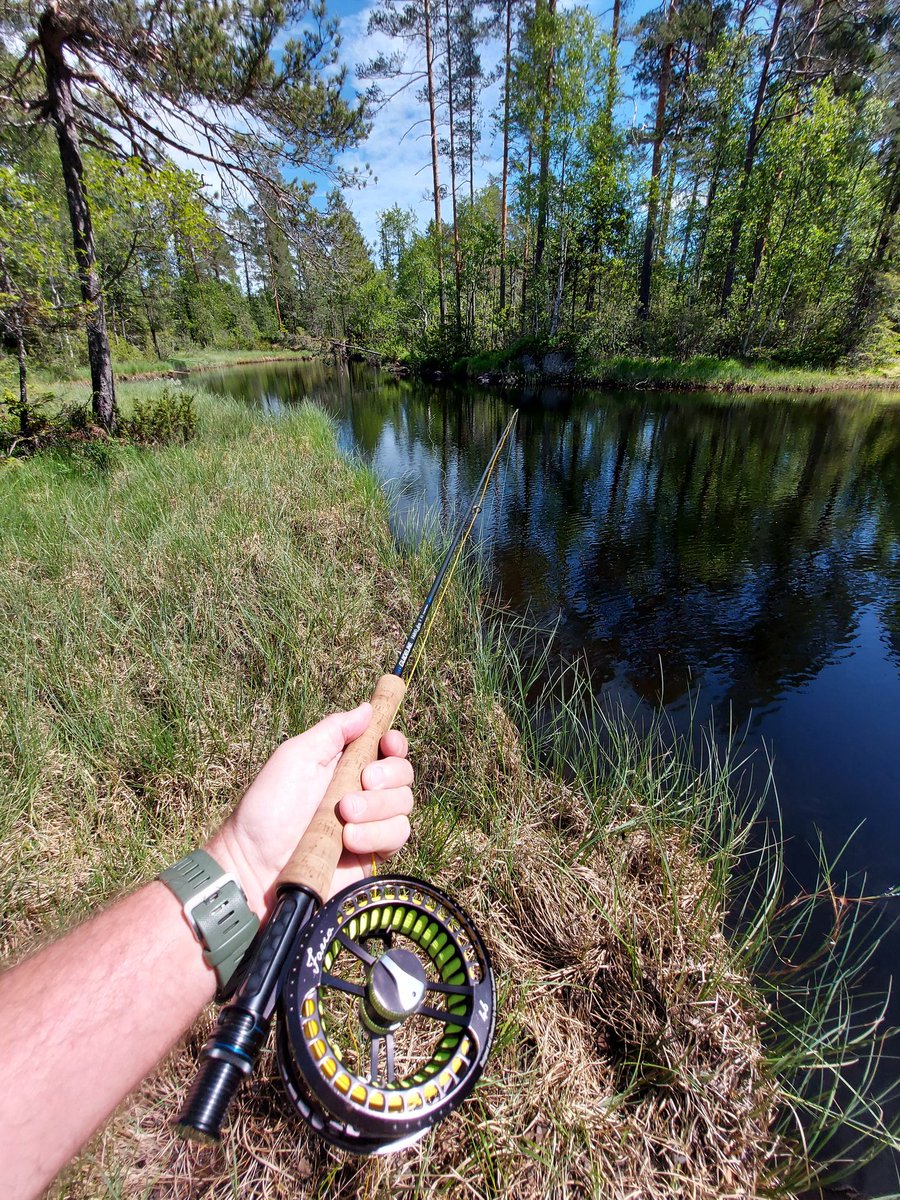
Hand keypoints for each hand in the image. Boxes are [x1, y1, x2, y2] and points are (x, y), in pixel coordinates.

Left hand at [207, 703, 413, 918]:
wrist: (256, 865)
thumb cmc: (267, 808)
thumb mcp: (296, 757)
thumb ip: (332, 731)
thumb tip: (367, 708)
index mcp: (344, 764)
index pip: (386, 748)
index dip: (394, 743)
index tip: (389, 743)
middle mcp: (362, 791)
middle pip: (402, 774)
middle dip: (387, 775)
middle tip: (363, 781)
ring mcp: (369, 823)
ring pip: (403, 805)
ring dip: (378, 806)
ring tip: (344, 815)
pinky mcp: (372, 853)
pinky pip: (397, 836)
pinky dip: (376, 834)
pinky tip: (349, 839)